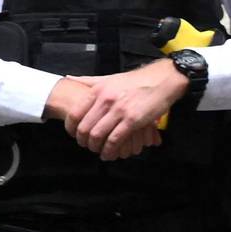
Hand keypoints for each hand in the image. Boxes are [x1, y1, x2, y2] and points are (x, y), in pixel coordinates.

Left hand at [53, 61, 184, 160]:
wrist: (162, 80)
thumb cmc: (135, 81)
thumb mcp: (109, 78)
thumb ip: (88, 80)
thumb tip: (68, 78)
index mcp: (97, 90)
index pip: (75, 114)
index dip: (71, 128)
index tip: (74, 134)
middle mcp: (106, 100)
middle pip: (84, 128)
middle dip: (83, 141)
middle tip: (85, 145)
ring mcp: (119, 110)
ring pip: (97, 136)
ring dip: (95, 147)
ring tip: (97, 150)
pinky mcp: (132, 120)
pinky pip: (114, 140)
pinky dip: (109, 150)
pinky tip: (109, 153)